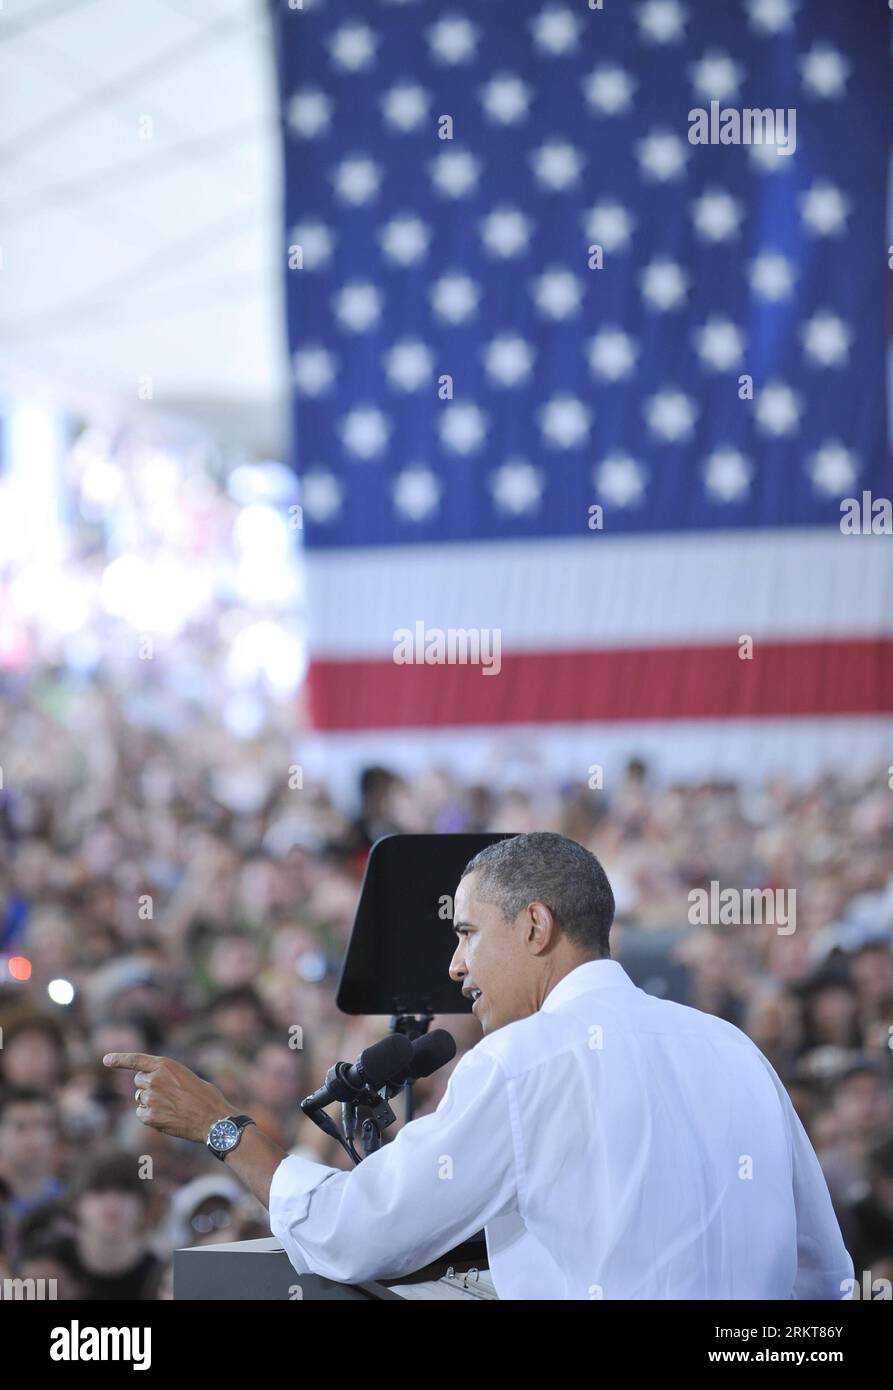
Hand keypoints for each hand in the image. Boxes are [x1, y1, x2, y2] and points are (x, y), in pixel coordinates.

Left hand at [103, 1052, 232, 1143]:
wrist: (212, 1118)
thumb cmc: (205, 1096)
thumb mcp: (185, 1076)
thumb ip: (166, 1077)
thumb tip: (149, 1089)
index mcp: (165, 1064)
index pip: (136, 1060)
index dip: (119, 1059)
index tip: (106, 1060)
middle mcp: (154, 1079)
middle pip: (139, 1082)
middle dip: (148, 1086)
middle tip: (168, 1093)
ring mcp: (151, 1098)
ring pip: (141, 1098)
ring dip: (151, 1101)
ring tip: (172, 1106)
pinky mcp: (150, 1116)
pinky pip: (141, 1114)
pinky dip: (150, 1116)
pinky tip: (166, 1117)